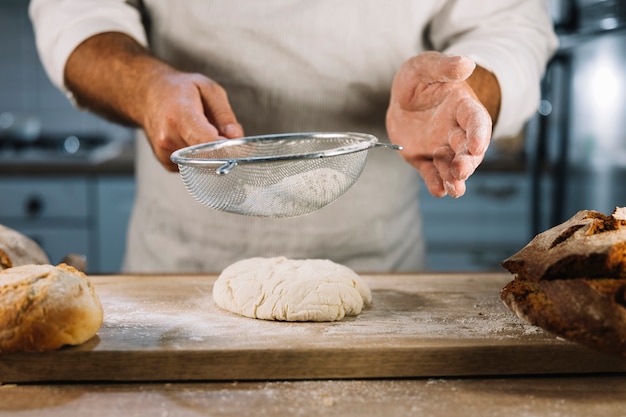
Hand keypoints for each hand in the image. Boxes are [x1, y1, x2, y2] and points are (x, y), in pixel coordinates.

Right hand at [64, 32, 243, 171]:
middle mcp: (168, 138)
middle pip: (207, 156)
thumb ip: (225, 115)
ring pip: (202, 162)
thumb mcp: (208, 90)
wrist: (146, 94)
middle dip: (221, 149)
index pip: (207, 143)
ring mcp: (164, 152)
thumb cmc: (178, 89)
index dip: (226, 148)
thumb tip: (236, 138)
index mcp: (180, 116)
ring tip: (201, 130)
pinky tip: (191, 138)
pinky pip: (193, 166)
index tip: (237, 146)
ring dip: (210, 152)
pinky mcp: (166, 163)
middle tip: (221, 132)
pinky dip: (199, 155)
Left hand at [386, 51, 492, 197]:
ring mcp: (441, 146)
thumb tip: (466, 64)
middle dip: (467, 161)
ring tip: (455, 190)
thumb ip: (444, 67)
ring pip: (451, 165)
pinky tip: (438, 190)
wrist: (400, 99)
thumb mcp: (425, 66)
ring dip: (454, 178)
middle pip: (467, 149)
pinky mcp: (424, 158)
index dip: (478, 134)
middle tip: (462, 170)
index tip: (476, 146)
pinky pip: (431, 172)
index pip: (476, 121)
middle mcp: (456, 130)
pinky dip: (435, 182)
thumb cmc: (418, 79)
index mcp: (462, 107)